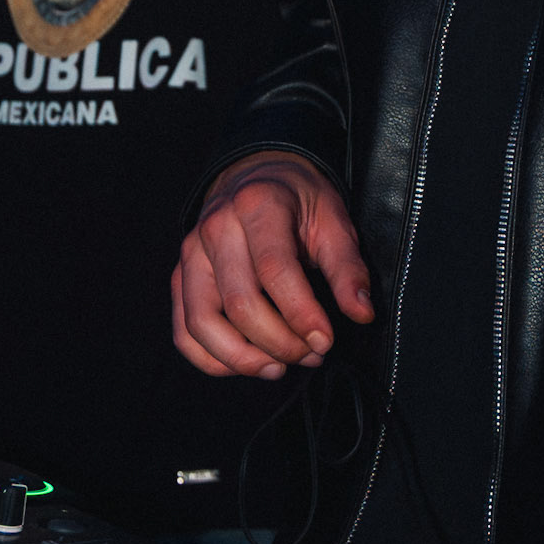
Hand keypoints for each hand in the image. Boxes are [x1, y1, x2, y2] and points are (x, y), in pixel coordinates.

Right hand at [172, 151, 373, 379]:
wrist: (258, 177)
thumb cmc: (299, 201)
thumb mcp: (333, 221)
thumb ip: (347, 268)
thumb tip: (362, 313)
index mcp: (258, 204)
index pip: (275, 271)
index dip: (301, 314)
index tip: (325, 342)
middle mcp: (217, 226)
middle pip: (240, 302)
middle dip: (279, 342)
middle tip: (310, 354)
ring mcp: (192, 252)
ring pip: (202, 322)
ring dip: (243, 358)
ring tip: (279, 367)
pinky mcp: (180, 275)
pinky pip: (184, 330)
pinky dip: (211, 359)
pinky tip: (246, 364)